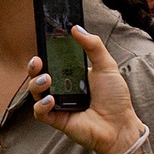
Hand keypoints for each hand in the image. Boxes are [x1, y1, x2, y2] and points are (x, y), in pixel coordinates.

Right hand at [26, 25, 145, 153]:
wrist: (120, 125)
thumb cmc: (115, 98)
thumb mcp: (107, 67)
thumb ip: (93, 46)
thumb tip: (76, 28)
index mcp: (71, 75)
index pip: (52, 62)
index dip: (45, 54)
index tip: (43, 43)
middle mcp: (62, 89)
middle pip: (38, 76)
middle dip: (33, 68)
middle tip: (37, 61)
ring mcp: (58, 105)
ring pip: (35, 93)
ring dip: (36, 84)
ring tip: (47, 80)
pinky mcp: (56, 120)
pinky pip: (40, 112)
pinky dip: (41, 105)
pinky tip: (51, 100)